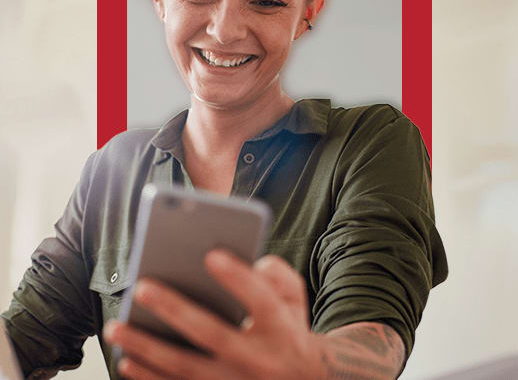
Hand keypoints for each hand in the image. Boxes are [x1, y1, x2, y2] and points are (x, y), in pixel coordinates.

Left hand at [103, 250, 323, 378]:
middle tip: (142, 286)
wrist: (299, 379)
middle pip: (213, 334)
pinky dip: (149, 377)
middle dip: (175, 311)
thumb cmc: (288, 325)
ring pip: (185, 367)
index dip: (238, 279)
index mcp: (281, 328)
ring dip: (147, 348)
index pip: (261, 301)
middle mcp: (257, 360)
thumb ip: (278, 275)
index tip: (212, 253)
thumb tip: (252, 263)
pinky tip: (126, 359)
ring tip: (116, 326)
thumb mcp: (295, 298)